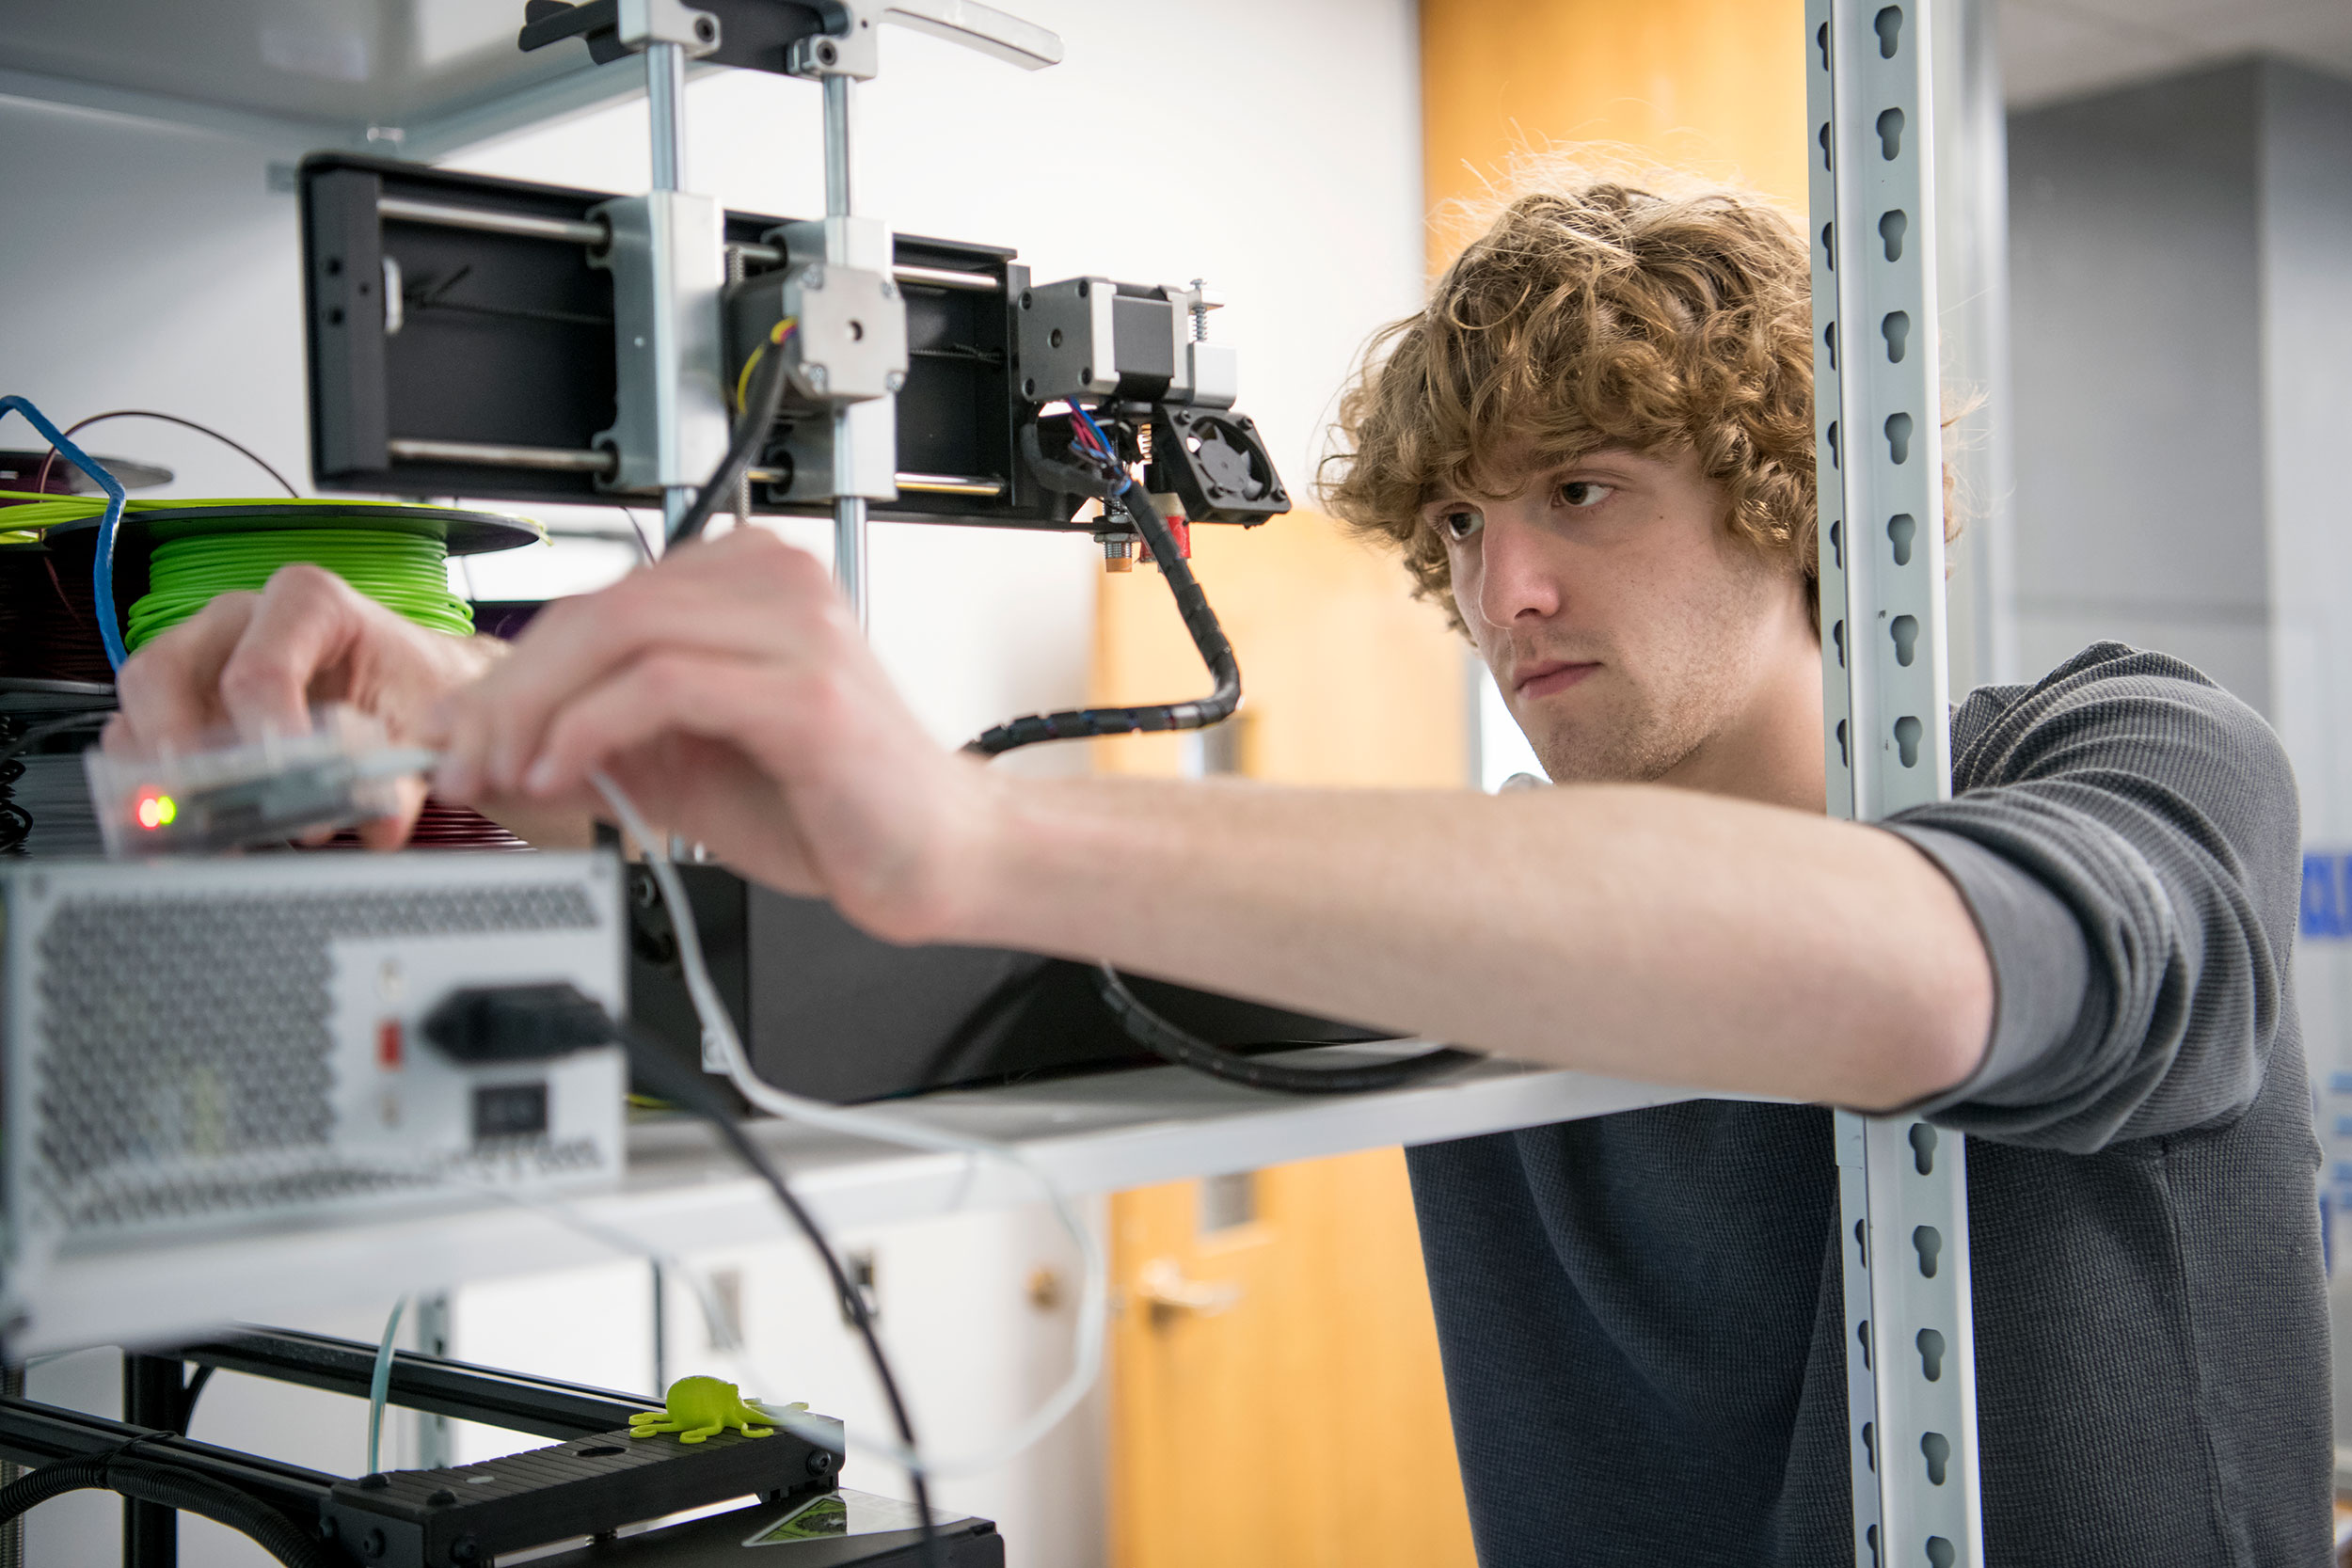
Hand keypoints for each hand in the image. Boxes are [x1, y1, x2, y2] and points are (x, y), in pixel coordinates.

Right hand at [107, 564, 502, 848]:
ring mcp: (198, 660)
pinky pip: (136, 744)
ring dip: (154, 778)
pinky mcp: (180, 705)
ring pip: (136, 712)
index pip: (260, 669)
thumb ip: (412, 771)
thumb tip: (378, 825)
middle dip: (177, 751)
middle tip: (208, 809)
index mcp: (307, 603)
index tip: (287, 784)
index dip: (264, 733)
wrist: (417, 686)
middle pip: (163, 674)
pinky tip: (184, 834)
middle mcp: (237, 622)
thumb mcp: (433, 720)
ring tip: (194, 832)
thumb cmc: (415, 688)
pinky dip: (151, 791)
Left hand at [429, 527, 998, 943]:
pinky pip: (665, 685)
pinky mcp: (808, 692)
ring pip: (619, 635)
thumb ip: (600, 743)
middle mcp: (777, 581)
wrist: (940, 858)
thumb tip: (489, 746)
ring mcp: (798, 630)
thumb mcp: (688, 767)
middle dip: (507, 691)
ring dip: (536, 711)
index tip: (453, 731)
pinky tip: (563, 772)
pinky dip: (592, 728)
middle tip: (457, 759)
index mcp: (750, 580)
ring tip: (504, 774)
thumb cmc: (835, 809)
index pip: (598, 601)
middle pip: (597, 609)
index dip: (509, 666)